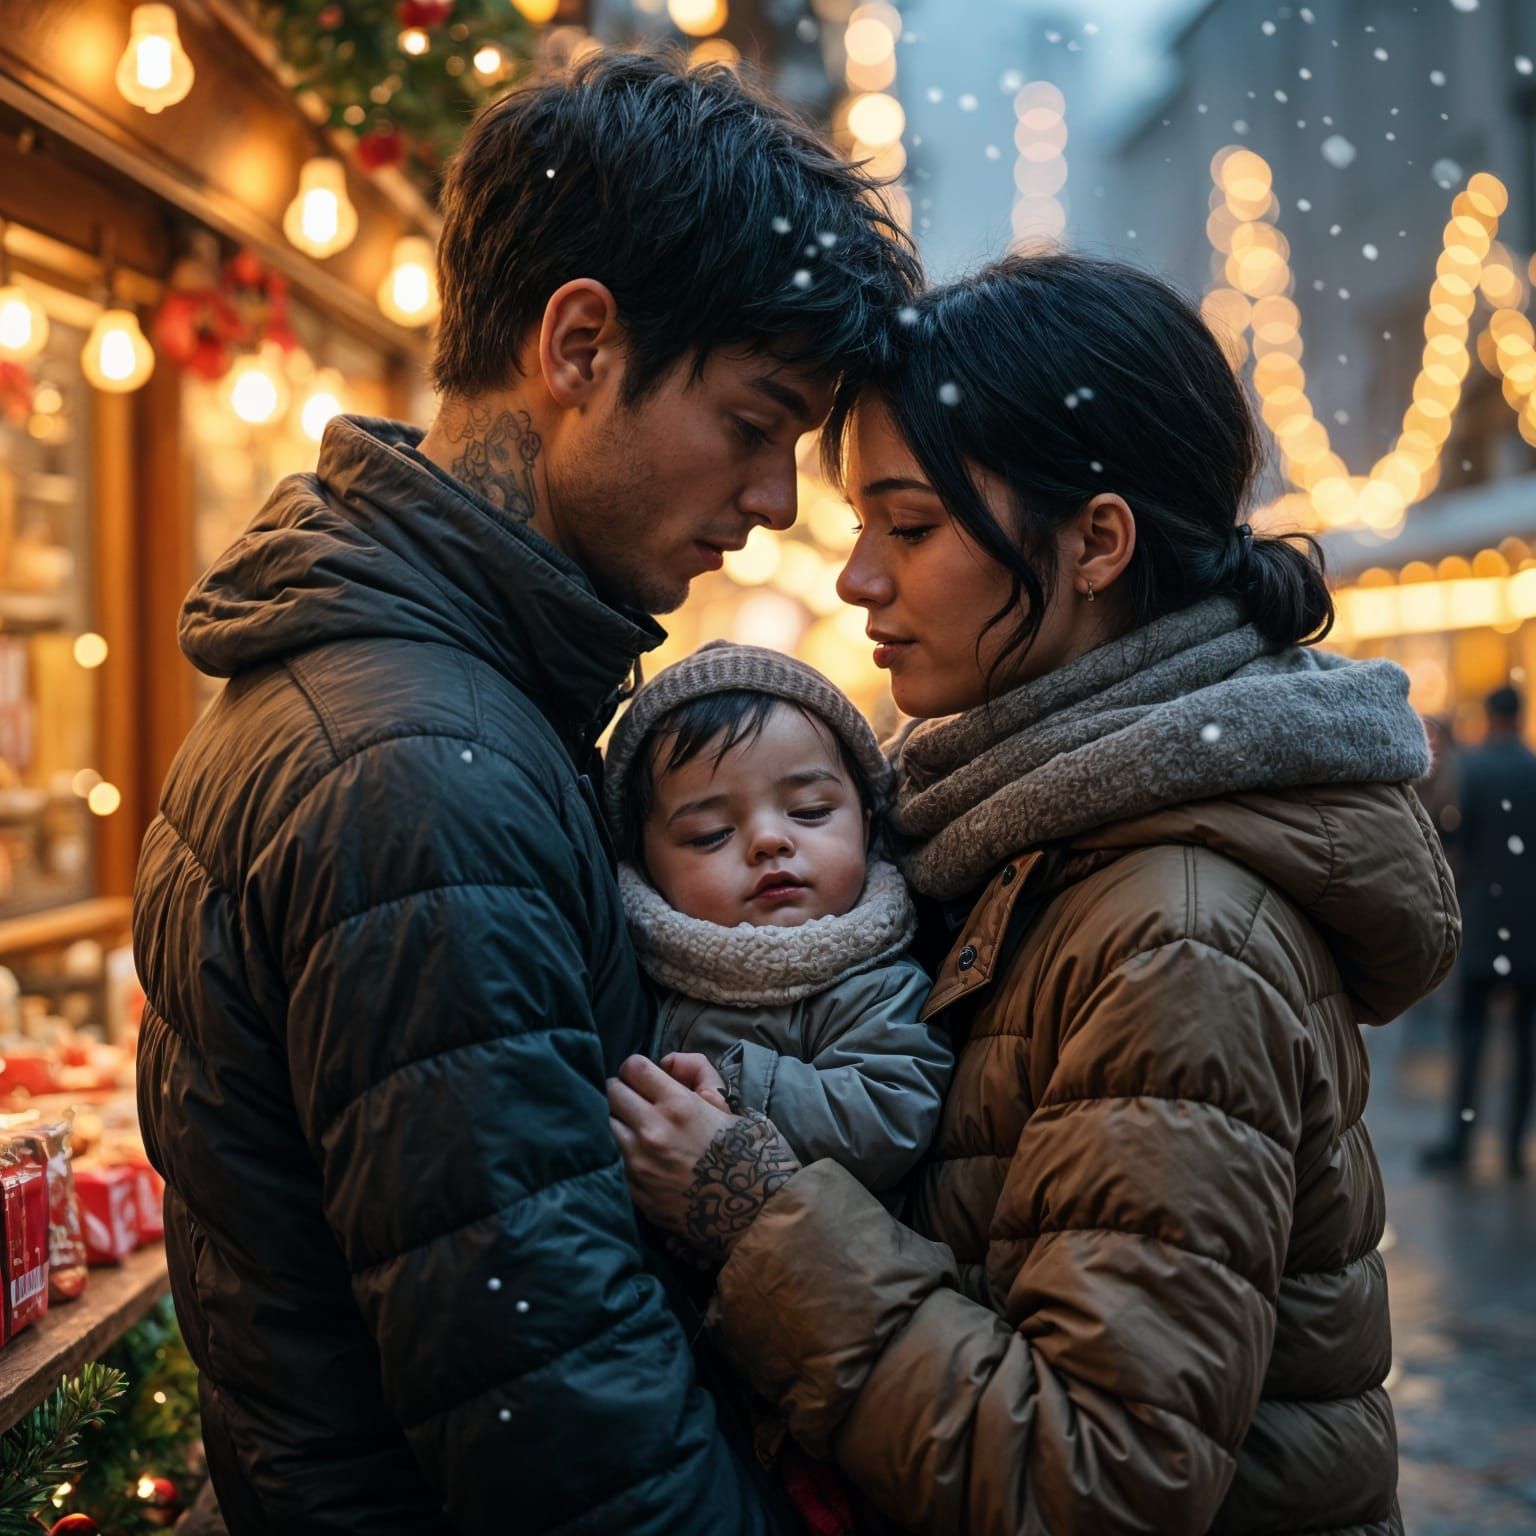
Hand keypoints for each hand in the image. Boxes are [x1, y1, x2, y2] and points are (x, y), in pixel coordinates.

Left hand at [607, 1055, 799, 1263]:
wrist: (758, 1218)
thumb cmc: (753, 1158)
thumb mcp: (733, 1108)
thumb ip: (701, 1075)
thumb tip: (671, 1062)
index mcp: (678, 1105)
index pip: (633, 1067)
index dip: (638, 1067)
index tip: (644, 1075)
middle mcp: (651, 1131)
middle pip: (613, 1093)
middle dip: (624, 1090)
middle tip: (637, 1098)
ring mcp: (639, 1165)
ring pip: (609, 1126)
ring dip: (621, 1122)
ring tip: (640, 1129)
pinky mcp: (636, 1192)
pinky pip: (618, 1161)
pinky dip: (627, 1154)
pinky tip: (648, 1159)